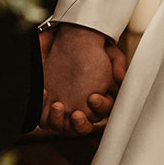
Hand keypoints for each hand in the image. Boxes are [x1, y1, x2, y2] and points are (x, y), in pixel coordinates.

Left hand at [40, 22, 126, 136]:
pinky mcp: (45, 104)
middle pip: (83, 127)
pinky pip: (43, 118)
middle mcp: (81, 107)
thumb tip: (121, 77)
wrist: (67, 38)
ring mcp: (63, 107)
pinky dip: (42, 110)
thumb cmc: (89, 49)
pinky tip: (44, 93)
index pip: (102, 113)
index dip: (99, 107)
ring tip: (57, 106)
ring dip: (59, 121)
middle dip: (80, 124)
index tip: (93, 97)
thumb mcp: (109, 53)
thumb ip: (118, 65)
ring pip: (62, 127)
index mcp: (99, 99)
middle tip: (76, 114)